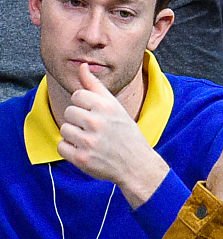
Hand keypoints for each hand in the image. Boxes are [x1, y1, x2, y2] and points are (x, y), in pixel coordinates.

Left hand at [57, 63, 168, 207]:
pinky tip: (86, 152)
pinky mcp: (82, 158)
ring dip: (75, 136)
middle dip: (79, 121)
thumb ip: (95, 86)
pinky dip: (71, 151)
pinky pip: (62, 146)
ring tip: (92, 142)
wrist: (138, 166)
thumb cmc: (126, 135)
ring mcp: (89, 141)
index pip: (78, 95)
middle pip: (69, 112)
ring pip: (64, 129)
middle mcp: (96, 122)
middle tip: (96, 132)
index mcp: (105, 107)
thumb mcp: (115, 108)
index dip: (86, 106)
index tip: (98, 116)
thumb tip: (81, 66)